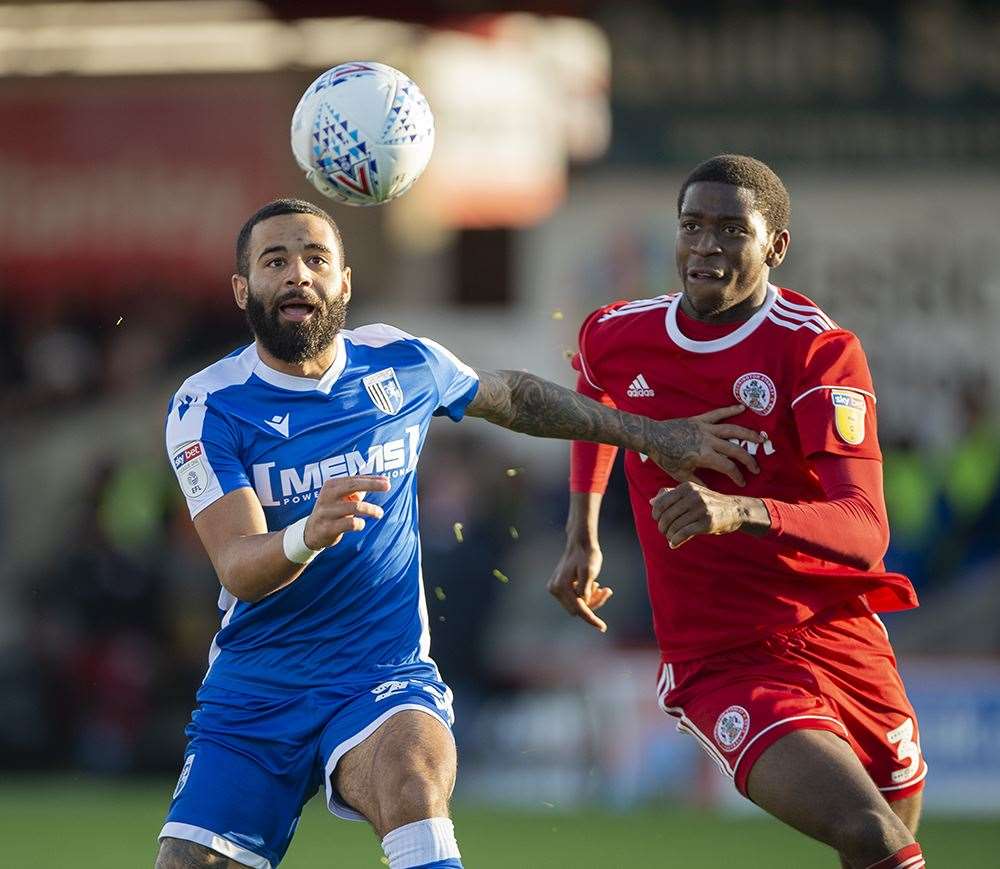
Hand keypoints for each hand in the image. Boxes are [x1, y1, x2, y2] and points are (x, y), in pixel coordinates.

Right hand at [304, 476, 390, 548]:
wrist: (312, 532)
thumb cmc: (333, 511)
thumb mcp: (342, 497)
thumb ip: (359, 489)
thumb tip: (383, 481)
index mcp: (331, 485)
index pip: (355, 479)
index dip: (372, 479)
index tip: (387, 482)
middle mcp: (327, 496)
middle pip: (353, 486)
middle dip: (372, 485)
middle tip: (388, 486)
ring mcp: (326, 512)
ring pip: (355, 507)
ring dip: (371, 509)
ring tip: (380, 513)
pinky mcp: (327, 527)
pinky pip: (350, 523)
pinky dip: (360, 523)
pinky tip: (361, 524)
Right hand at [547, 539, 612, 631]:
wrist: (580, 543)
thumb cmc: (587, 555)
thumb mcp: (589, 570)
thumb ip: (585, 587)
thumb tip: (584, 603)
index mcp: (561, 586)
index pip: (579, 609)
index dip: (592, 619)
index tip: (603, 627)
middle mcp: (555, 589)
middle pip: (578, 609)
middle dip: (593, 604)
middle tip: (606, 590)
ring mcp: (556, 588)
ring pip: (577, 604)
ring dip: (591, 599)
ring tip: (603, 587)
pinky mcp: (560, 587)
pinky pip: (575, 598)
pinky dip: (586, 595)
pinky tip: (595, 585)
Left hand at [644, 404, 762, 486]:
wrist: (652, 437)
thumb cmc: (665, 457)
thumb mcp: (680, 474)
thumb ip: (697, 482)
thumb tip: (710, 491)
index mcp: (704, 456)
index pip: (728, 467)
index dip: (737, 475)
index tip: (741, 482)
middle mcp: (708, 441)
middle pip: (735, 449)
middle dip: (748, 460)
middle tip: (756, 468)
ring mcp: (705, 428)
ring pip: (732, 430)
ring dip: (748, 434)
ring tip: (762, 438)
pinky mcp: (700, 419)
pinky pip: (718, 413)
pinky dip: (730, 409)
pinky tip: (742, 407)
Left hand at [650, 481, 764, 548]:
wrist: (735, 510)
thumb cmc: (708, 502)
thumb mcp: (691, 493)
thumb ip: (671, 495)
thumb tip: (652, 501)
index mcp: (686, 487)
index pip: (661, 502)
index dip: (656, 514)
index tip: (658, 520)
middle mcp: (693, 496)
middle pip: (666, 516)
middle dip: (662, 527)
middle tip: (664, 532)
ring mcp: (700, 509)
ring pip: (674, 526)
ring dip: (669, 535)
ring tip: (670, 538)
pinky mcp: (707, 522)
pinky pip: (683, 533)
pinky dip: (675, 541)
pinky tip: (673, 544)